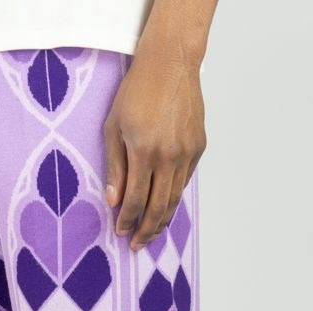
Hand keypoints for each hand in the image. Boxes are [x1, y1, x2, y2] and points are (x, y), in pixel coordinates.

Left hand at [104, 48, 206, 250]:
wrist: (171, 63)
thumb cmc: (137, 91)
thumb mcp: (114, 127)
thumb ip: (114, 166)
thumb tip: (114, 200)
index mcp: (144, 152)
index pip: (135, 200)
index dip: (127, 220)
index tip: (121, 233)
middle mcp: (168, 156)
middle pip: (158, 207)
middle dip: (146, 231)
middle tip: (138, 246)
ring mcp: (186, 153)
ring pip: (174, 198)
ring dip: (162, 220)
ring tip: (152, 234)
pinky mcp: (198, 147)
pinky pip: (184, 181)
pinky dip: (174, 197)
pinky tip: (164, 207)